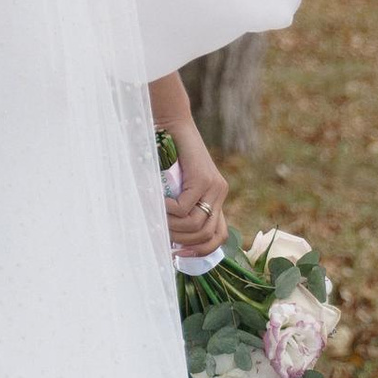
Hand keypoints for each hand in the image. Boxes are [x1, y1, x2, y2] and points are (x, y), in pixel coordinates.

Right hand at [160, 113, 227, 259]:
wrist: (170, 124)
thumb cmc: (166, 154)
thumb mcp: (176, 186)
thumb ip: (179, 206)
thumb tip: (168, 238)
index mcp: (216, 197)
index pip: (219, 236)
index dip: (202, 250)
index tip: (180, 253)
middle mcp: (220, 193)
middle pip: (208, 235)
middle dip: (183, 241)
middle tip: (163, 234)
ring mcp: (214, 186)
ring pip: (197, 224)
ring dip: (174, 227)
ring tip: (158, 216)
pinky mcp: (203, 179)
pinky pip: (185, 208)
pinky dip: (168, 210)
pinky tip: (158, 202)